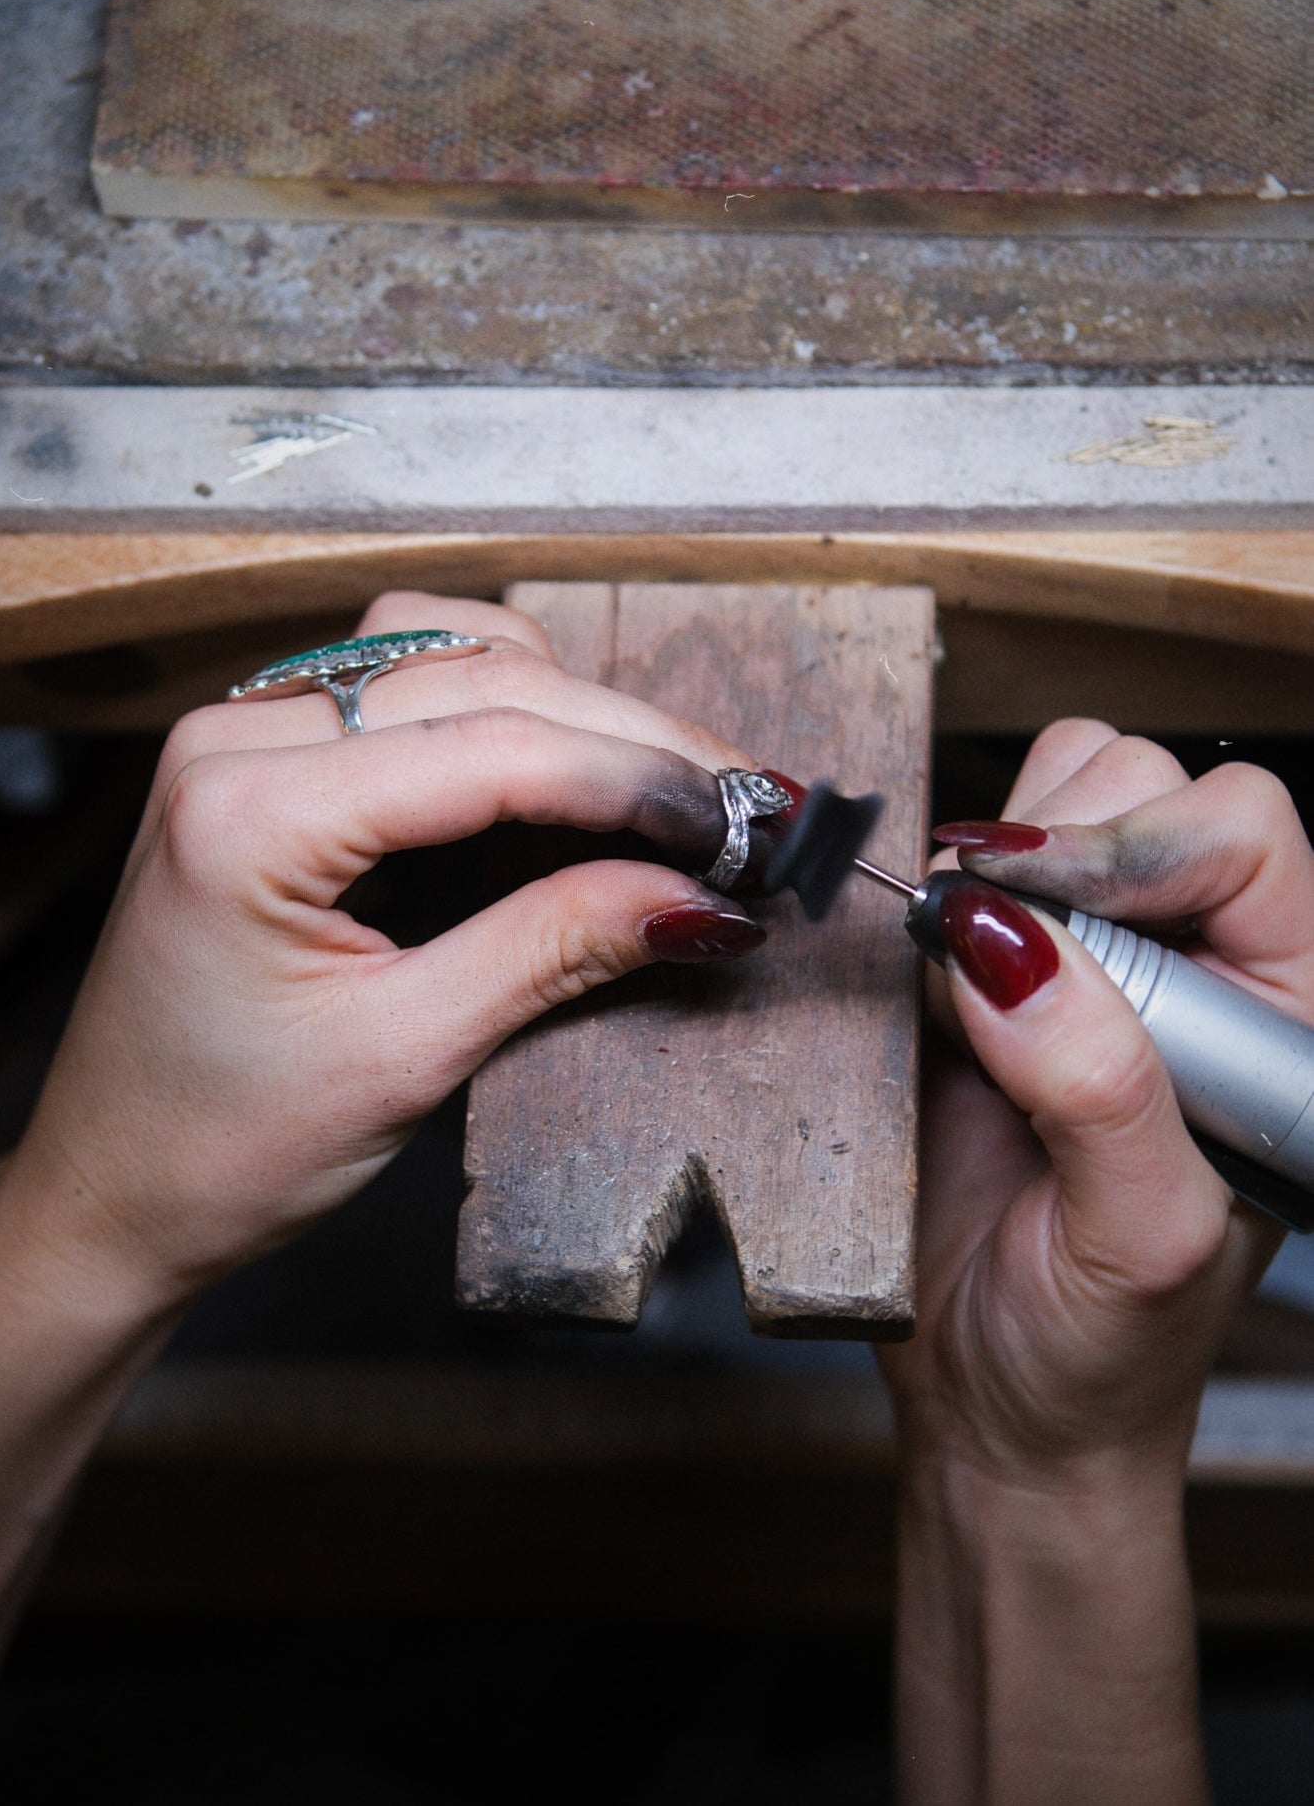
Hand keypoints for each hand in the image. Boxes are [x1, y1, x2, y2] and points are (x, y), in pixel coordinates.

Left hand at [0, 593, 762, 1311]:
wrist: (113, 1193)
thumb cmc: (221, 1146)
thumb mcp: (406, 1055)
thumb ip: (554, 950)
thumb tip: (697, 897)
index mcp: (250, 809)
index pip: (492, 745)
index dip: (637, 776)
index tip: (741, 821)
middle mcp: (237, 738)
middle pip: (478, 678)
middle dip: (623, 738)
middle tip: (736, 808)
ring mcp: (245, 736)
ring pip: (444, 653)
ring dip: (567, 705)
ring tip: (664, 786)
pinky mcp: (268, 759)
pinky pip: (404, 685)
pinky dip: (502, 711)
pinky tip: (565, 768)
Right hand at [884, 720, 1313, 1479]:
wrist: (995, 1414)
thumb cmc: (1101, 1353)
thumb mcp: (1137, 1238)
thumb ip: (1099, 1086)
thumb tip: (1003, 943)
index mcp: (1279, 1015)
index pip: (1239, 834)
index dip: (1134, 849)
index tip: (1032, 922)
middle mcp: (1194, 970)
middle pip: (1137, 787)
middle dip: (1050, 856)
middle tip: (986, 967)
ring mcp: (1085, 966)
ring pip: (1043, 802)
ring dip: (985, 876)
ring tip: (958, 991)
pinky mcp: (985, 982)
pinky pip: (951, 874)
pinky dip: (922, 900)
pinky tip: (922, 987)